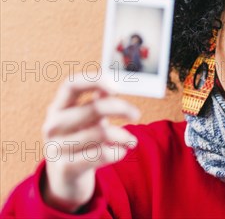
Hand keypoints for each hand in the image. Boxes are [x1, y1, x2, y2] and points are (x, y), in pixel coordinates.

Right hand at [41, 74, 139, 212]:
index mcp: (58, 107)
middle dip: (122, 109)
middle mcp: (53, 125)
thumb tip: (113, 88)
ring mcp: (56, 147)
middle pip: (95, 108)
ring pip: (102, 133)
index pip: (71, 84)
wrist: (64, 177)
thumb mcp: (85, 119)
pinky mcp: (66, 168)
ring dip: (124, 136)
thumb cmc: (80, 139)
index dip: (95, 81)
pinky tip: (121, 152)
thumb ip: (97, 101)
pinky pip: (101, 154)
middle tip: (136, 115)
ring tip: (132, 141)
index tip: (118, 88)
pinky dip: (118, 152)